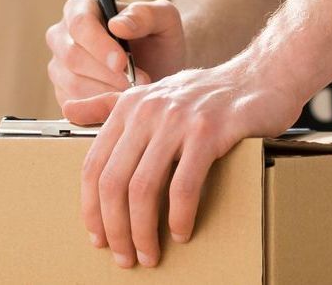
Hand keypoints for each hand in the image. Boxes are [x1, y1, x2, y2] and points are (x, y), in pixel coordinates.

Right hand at [46, 0, 188, 118]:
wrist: (160, 69)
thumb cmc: (159, 39)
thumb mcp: (164, 19)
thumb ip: (145, 15)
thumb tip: (116, 24)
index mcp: (80, 8)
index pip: (80, 24)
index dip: (99, 45)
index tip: (122, 62)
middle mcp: (62, 36)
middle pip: (73, 56)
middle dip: (107, 73)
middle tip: (138, 82)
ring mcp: (59, 67)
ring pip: (73, 83)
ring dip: (107, 91)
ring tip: (135, 91)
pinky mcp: (63, 94)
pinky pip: (76, 105)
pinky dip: (101, 106)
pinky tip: (122, 101)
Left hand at [69, 56, 307, 268]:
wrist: (263, 75)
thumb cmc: (209, 93)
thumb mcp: (155, 93)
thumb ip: (111, 104)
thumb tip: (69, 110)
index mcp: (129, 105)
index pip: (93, 166)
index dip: (91, 209)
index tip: (99, 237)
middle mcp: (148, 109)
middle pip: (113, 182)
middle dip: (115, 228)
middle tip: (125, 257)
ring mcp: (179, 118)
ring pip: (144, 188)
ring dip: (143, 231)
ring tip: (150, 253)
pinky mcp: (209, 130)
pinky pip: (183, 185)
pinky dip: (179, 216)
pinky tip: (182, 231)